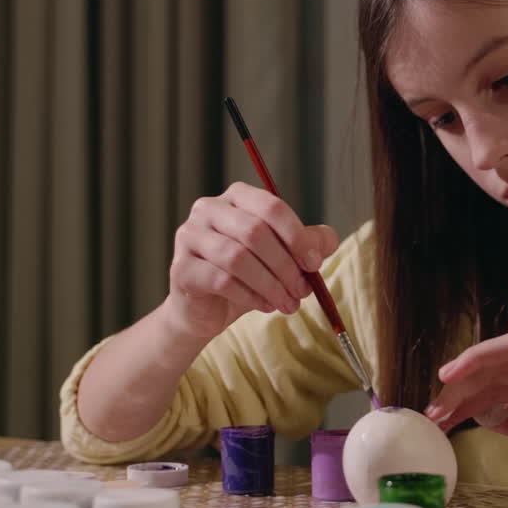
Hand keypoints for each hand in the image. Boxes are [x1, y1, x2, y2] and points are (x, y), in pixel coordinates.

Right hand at [164, 182, 338, 338]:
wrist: (206, 309)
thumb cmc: (248, 276)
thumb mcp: (283, 256)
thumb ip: (308, 243)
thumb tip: (327, 242)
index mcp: (236, 197)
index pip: (271, 206)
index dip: (297, 236)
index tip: (314, 264)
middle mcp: (208, 209)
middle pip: (255, 231)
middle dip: (285, 265)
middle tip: (302, 291)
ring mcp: (189, 237)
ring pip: (238, 258)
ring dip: (270, 284)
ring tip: (287, 303)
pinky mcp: (181, 268)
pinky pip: (221, 280)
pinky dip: (250, 296)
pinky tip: (265, 306)